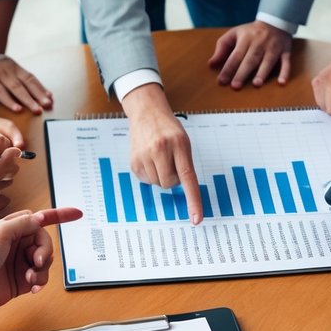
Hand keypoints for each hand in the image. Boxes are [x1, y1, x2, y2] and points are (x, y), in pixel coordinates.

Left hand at [0, 53, 52, 114]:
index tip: (19, 109)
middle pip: (18, 87)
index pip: (1, 90)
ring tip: (48, 103)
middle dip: (30, 99)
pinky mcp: (21, 68)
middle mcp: (5, 73)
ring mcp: (15, 69)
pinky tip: (49, 94)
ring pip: (29, 82)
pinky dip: (42, 86)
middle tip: (39, 110)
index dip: (10, 100)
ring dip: (40, 93)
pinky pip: (33, 77)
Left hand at [0, 206, 82, 313]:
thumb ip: (23, 223)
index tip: (77, 214)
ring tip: (30, 276)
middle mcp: (15, 243)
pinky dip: (40, 281)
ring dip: (42, 268)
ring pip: (45, 260)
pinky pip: (41, 276)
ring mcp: (18, 262)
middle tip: (37, 260)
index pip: (38, 219)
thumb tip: (41, 217)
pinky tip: (31, 285)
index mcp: (9, 227)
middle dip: (45, 250)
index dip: (58, 216)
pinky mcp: (21, 280)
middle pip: (44, 241)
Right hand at [121, 84, 202, 223]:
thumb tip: (180, 189)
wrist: (146, 111)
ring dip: (160, 176)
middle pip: (170, 184)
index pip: (188, 177)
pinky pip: (145, 181)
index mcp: (180, 144)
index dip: (193, 200)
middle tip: (171, 162)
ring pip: (157, 184)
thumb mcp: (183, 141)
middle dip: (173, 179)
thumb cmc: (169, 129)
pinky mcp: (134, 161)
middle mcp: (161, 149)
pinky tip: (149, 159)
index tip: (196, 219)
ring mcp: (145, 155)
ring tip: (158, 157)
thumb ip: (184, 164)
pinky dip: (150, 174)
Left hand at [208, 21, 292, 88]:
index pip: (235, 56)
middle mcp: (259, 43)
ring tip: (256, 84)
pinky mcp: (285, 51)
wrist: (275, 21)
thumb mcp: (234, 34)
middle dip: (242, 73)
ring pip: (268, 61)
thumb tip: (211, 64)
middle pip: (250, 60)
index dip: (228, 69)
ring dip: (262, 73)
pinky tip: (281, 83)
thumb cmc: (250, 32)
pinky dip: (285, 72)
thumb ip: (222, 48)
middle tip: (235, 86)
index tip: (221, 81)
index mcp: (245, 39)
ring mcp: (273, 48)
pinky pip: (286, 62)